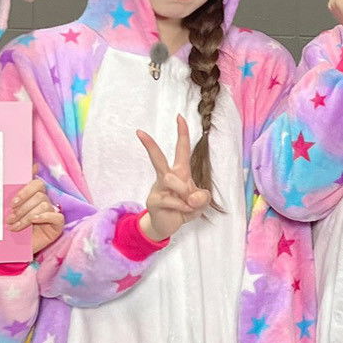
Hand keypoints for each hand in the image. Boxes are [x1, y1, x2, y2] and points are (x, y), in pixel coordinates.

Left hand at [6, 178, 64, 254]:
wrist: (14, 248)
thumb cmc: (12, 227)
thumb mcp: (10, 209)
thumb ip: (15, 190)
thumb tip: (30, 167)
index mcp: (34, 195)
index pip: (37, 184)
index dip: (25, 191)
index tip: (13, 203)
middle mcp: (45, 202)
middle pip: (39, 196)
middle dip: (23, 208)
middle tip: (10, 219)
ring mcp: (52, 212)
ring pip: (44, 205)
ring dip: (27, 216)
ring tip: (16, 226)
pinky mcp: (58, 224)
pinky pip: (57, 216)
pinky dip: (44, 217)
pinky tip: (34, 221)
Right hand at [135, 115, 210, 241]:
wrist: (168, 225)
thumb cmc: (185, 208)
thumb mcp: (200, 203)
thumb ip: (202, 198)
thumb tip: (192, 197)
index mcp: (180, 171)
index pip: (181, 149)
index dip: (182, 133)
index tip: (179, 117)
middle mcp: (166, 176)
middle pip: (158, 158)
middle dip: (149, 145)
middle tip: (139, 132)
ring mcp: (158, 187)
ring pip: (170, 179)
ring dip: (185, 192)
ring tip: (188, 204)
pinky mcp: (153, 200)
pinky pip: (173, 200)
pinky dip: (184, 207)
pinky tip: (183, 212)